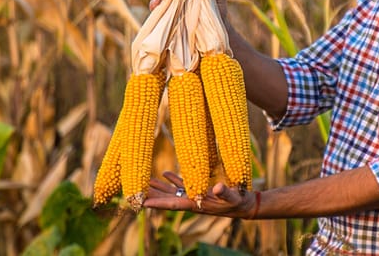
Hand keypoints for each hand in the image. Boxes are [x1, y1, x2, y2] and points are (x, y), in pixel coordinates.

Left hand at [143, 171, 258, 218]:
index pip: (173, 204)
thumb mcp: (233, 197)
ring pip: (172, 191)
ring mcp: (195, 195)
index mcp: (196, 204)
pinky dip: (173, 179)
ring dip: (159, 187)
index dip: (157, 203)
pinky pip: (183, 184)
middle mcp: (192, 201)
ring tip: (145, 181)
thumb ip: (224, 192)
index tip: (142, 203)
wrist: (244, 205)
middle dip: (152, 195)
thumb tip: (216, 186)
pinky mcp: (200, 189)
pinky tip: (165, 173)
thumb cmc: (238, 202)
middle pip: (168, 198)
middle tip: (134, 191)